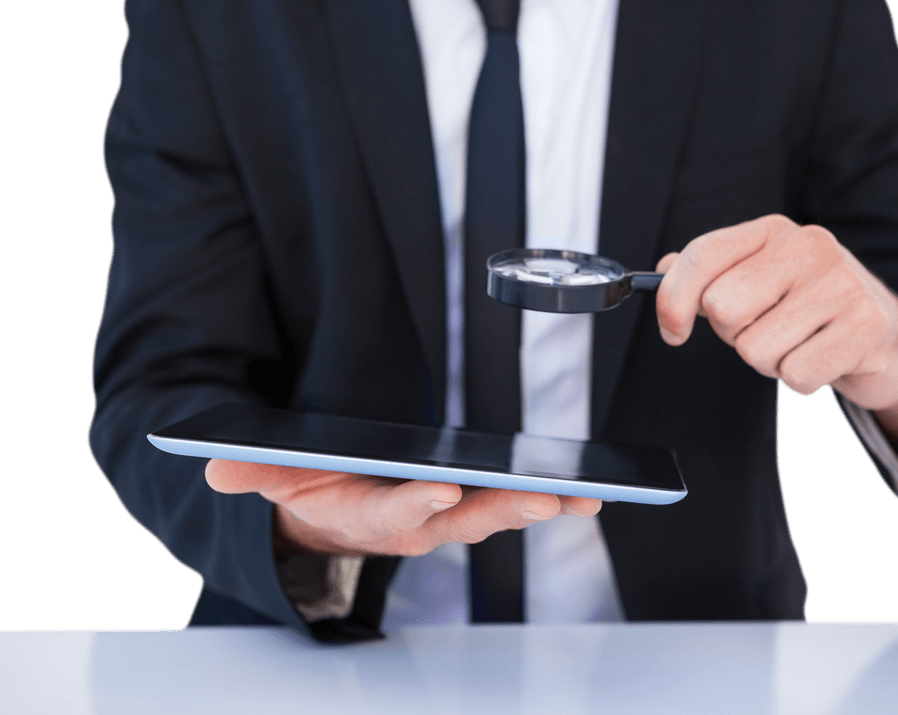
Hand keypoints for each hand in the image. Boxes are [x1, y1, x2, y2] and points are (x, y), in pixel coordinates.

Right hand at [204, 460, 601, 556]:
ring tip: (585, 494)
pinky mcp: (467, 505)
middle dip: (506, 509)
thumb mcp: (274, 480)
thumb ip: (252, 472)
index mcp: (368, 517)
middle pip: (464, 520)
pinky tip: (584, 489)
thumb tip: (215, 468)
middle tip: (546, 497)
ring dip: (540, 506)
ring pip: (497, 514)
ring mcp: (446, 518)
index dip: (414, 503)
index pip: (392, 514)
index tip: (441, 488)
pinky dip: (545, 498)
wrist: (330, 516)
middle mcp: (415, 525)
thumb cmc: (309, 491)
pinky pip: (509, 501)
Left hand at [655, 214, 897, 461]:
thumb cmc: (813, 309)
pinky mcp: (866, 328)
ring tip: (799, 344)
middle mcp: (810, 247)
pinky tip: (822, 360)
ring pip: (755, 349)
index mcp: (774, 231)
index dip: (673, 300)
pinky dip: (800, 380)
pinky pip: (795, 375)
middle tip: (767, 330)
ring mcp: (842, 284)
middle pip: (722, 309)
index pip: (703, 255)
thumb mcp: (761, 279)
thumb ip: (711, 274)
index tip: (672, 332)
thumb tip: (661, 270)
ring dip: (770, 362)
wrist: (891, 337)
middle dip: (735, 335)